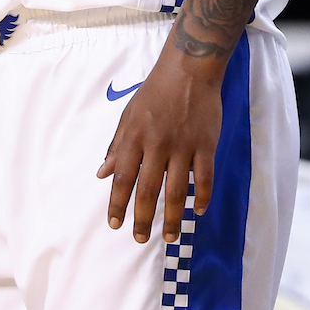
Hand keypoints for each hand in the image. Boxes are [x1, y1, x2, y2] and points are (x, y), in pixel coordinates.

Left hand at [96, 46, 221, 243]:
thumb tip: (103, 173)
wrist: (188, 70)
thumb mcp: (128, 114)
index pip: (123, 177)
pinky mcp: (206, 145)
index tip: (114, 224)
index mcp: (134, 136)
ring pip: (177, 190)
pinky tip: (198, 212)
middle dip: (142, 218)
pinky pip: (204, 178)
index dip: (117, 203)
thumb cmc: (154, 92)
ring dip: (173, 218)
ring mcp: (183, 146)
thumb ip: (117, 145)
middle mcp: (157, 144)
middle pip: (148, 189)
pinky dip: (202, 197)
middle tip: (140, 238)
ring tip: (170, 237)